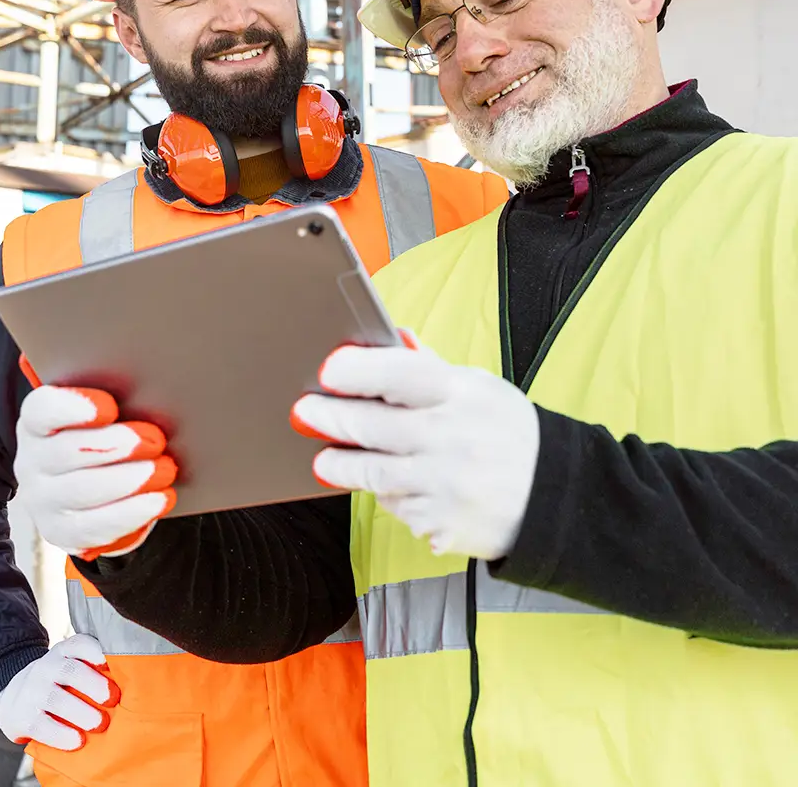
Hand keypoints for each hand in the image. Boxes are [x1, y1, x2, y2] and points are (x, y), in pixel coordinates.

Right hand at [0, 635, 117, 750]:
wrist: (13, 702)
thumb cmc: (58, 687)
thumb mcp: (71, 670)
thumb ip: (97, 671)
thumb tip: (140, 684)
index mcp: (63, 654)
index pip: (79, 645)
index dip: (95, 651)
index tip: (109, 663)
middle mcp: (46, 668)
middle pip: (70, 670)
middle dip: (93, 684)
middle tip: (112, 699)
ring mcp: (32, 692)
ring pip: (55, 699)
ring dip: (80, 712)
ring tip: (99, 724)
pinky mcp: (22, 717)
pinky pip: (41, 725)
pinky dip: (61, 734)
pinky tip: (77, 741)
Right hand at [15, 384, 176, 559]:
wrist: (81, 494)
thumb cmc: (96, 442)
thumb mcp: (97, 420)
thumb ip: (109, 408)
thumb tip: (144, 399)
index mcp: (35, 423)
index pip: (41, 410)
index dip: (74, 407)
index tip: (110, 406)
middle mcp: (30, 462)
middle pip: (68, 451)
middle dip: (116, 445)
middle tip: (154, 440)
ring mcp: (42, 500)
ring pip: (83, 490)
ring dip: (129, 480)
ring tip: (164, 470)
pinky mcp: (60, 532)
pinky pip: (94, 526)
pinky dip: (131, 512)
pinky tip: (158, 499)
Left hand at [291, 334, 538, 559]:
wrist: (556, 498)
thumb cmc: (508, 434)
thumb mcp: (479, 389)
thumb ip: (429, 369)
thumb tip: (393, 337)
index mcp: (462, 395)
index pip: (401, 374)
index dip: (360, 370)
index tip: (329, 369)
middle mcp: (453, 439)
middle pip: (375, 427)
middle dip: (331, 418)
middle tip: (303, 412)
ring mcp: (445, 485)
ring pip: (375, 473)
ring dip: (341, 465)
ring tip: (324, 459)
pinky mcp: (439, 522)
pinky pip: (395, 505)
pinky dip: (386, 494)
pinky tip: (389, 484)